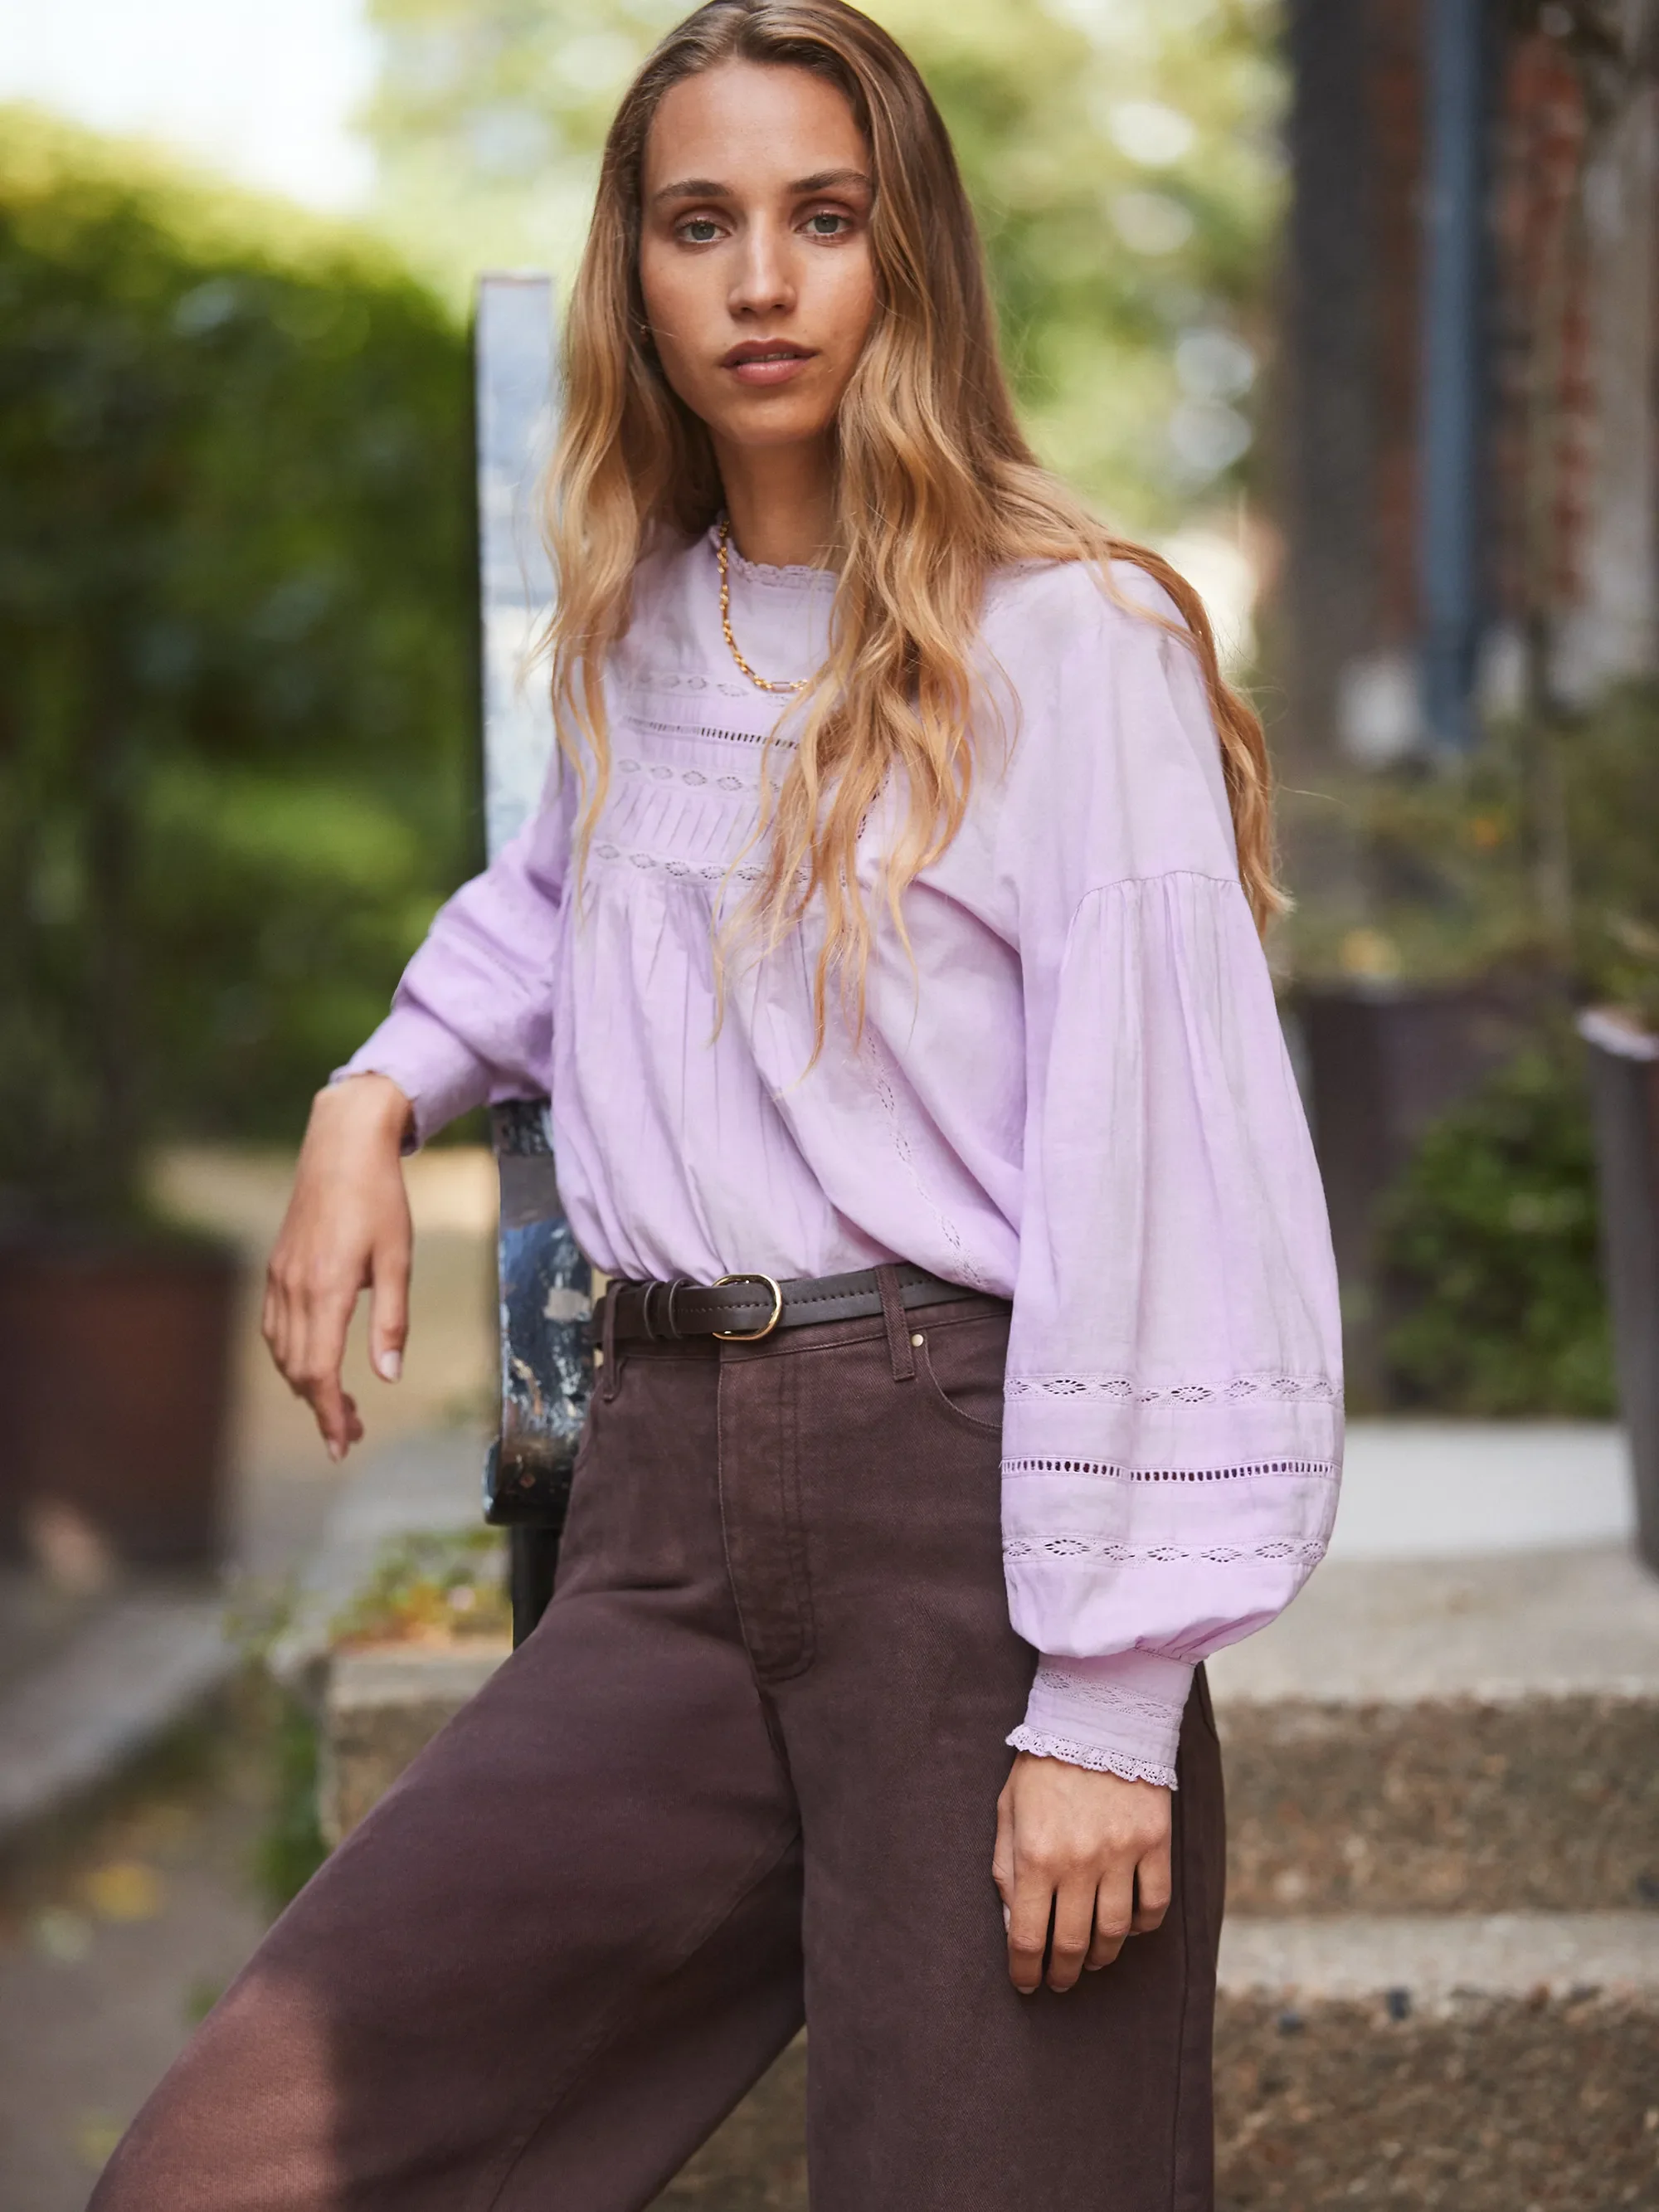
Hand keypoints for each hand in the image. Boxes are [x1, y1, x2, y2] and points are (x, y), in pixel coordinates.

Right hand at [262, 1075, 414, 1461]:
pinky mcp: (276, 1266)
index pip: (319, 1372)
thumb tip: (389, 1378)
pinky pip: (274, 1327)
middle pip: (298, 1370)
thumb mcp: (398, 1259)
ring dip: (306, 1384)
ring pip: (281, 1352)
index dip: (329, 1415)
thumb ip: (391, 1322)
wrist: (342, 1145)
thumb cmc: (380, 1199)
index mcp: (327, 1290)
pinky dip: (290, 1355)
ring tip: (339, 1404)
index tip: (343, 1445)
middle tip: (354, 1430)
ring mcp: (279, 1277)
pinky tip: (312, 1361)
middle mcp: (294, 1288)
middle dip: (322, 1407)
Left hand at [992, 1750, 1171, 1993]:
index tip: (1025, 1983)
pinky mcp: (1154, 1844)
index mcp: (1035, 1854)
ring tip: (1091, 1958)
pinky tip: (1129, 1926)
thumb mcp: (1008, 1810)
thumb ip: (1005, 1867)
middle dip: (1061, 1973)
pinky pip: (1154, 1905)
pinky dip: (1142, 1926)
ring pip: (1114, 1932)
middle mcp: (1078, 1862)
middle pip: (1072, 1944)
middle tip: (1058, 1980)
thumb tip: (1012, 1922)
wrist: (1097, 1718)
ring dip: (1100, 1955)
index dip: (1025, 1969)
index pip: (1027, 1935)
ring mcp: (1120, 1854)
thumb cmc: (1044, 1766)